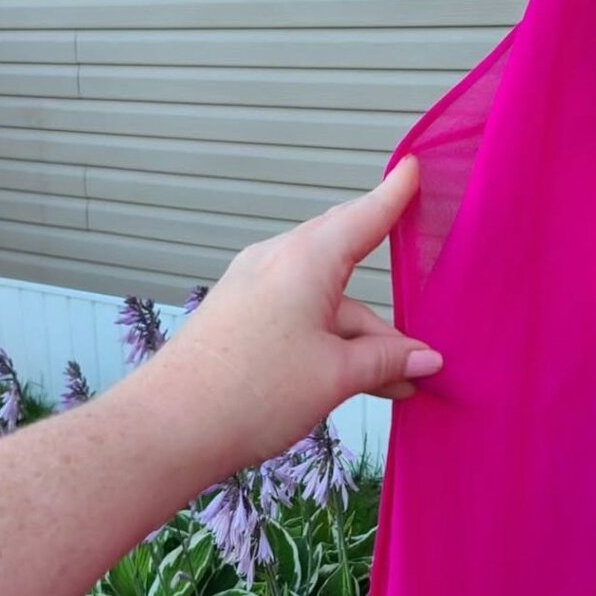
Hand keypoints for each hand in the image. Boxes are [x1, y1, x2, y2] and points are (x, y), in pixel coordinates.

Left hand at [130, 155, 441, 472]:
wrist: (168, 428)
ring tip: (398, 383)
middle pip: (347, 265)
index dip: (393, 195)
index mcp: (305, 259)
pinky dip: (332, 342)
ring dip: (362, 339)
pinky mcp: (240, 317)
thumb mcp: (335, 375)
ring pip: (327, 303)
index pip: (363, 216)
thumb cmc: (251, 390)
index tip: (412, 168)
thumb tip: (427, 358)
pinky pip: (301, 317)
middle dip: (387, 303)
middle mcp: (277, 262)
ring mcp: (254, 289)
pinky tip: (357, 379)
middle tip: (423, 331)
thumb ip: (386, 361)